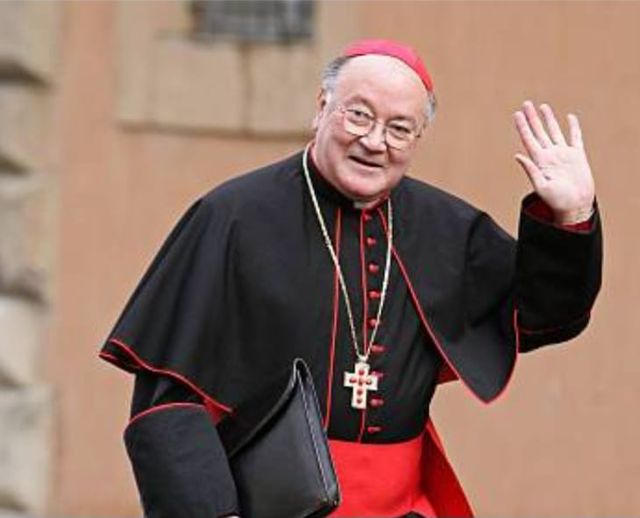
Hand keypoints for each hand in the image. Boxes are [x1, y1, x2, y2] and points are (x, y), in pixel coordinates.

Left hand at [513, 101, 594, 223]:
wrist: (575, 206)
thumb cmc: (557, 201)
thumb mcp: (541, 186)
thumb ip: (530, 170)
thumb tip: (518, 155)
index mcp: (540, 161)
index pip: (528, 139)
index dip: (523, 126)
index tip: (517, 114)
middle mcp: (550, 155)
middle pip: (539, 132)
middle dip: (532, 118)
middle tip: (526, 104)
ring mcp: (564, 154)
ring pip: (554, 132)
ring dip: (548, 119)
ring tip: (542, 107)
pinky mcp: (577, 156)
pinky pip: (575, 138)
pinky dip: (573, 127)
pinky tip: (569, 118)